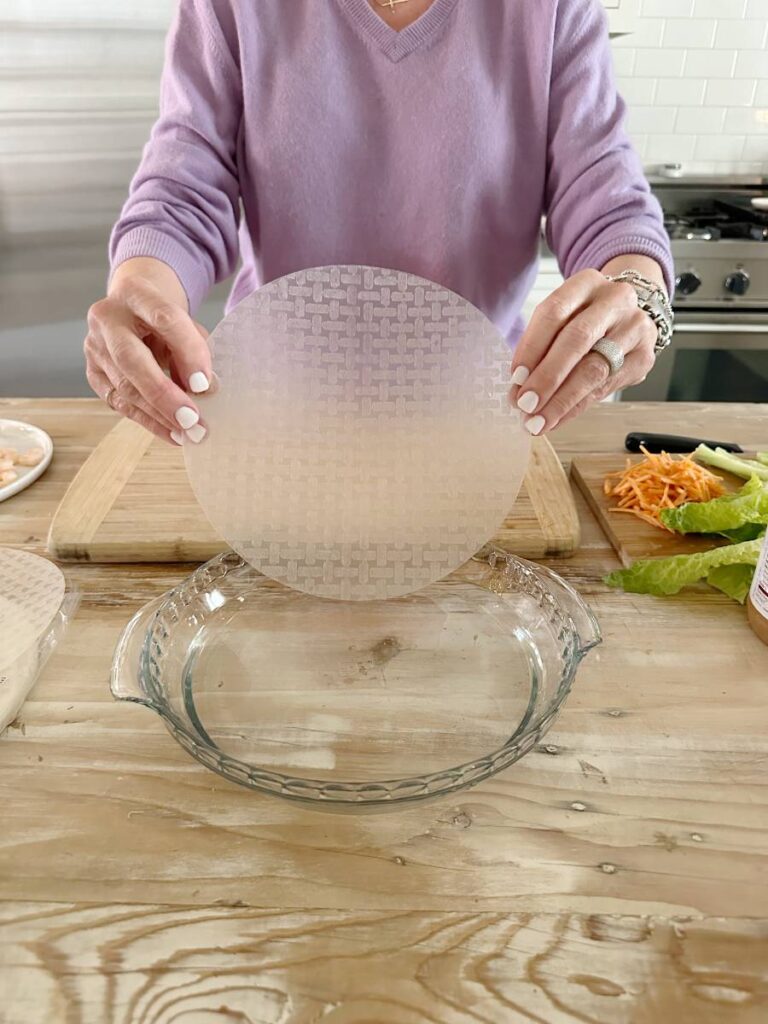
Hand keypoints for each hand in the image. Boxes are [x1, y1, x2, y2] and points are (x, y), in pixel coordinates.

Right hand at [84, 258, 212, 444]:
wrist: (134, 307)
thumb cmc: (165, 318)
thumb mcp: (185, 323)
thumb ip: (194, 349)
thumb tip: (204, 389)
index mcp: (135, 293)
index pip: (164, 318)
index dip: (187, 351)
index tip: (206, 384)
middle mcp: (107, 317)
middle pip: (131, 359)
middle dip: (164, 393)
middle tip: (191, 419)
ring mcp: (94, 346)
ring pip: (124, 386)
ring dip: (159, 414)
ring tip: (188, 432)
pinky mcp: (92, 372)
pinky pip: (119, 402)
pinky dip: (148, 421)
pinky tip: (172, 433)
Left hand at [509, 268, 656, 433]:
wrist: (629, 316)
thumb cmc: (586, 318)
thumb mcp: (563, 317)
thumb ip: (540, 347)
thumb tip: (518, 387)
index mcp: (587, 283)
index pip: (554, 312)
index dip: (532, 347)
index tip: (515, 378)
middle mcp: (615, 300)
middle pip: (577, 340)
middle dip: (547, 377)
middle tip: (525, 404)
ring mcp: (635, 327)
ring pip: (594, 368)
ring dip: (561, 400)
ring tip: (538, 420)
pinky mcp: (644, 356)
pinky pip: (606, 387)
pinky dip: (577, 407)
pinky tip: (558, 418)